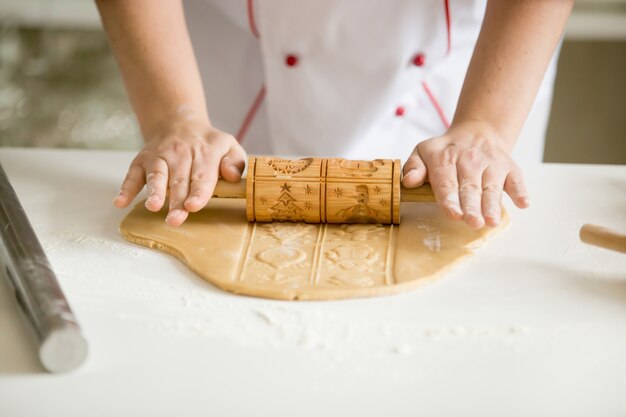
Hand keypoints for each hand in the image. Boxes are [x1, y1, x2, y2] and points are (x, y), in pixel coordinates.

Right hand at [113, 114, 245, 225]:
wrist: (178, 123)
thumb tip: (232, 176)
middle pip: (179, 181)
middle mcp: (180, 153)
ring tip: (152, 206)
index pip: (202, 175)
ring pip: (156, 175)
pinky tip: (120, 202)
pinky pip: (132, 174)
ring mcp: (159, 156)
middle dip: (176, 201)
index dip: (198, 192)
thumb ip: (235, 162)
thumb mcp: (229, 146)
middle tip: (175, 220)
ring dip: (153, 192)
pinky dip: (125, 188)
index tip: (193, 206)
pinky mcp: (142, 160)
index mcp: (205, 152)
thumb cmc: (208, 144)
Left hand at [402, 121, 528, 228]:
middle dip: (472, 206)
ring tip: (491, 221)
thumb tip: (409, 181)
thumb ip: (413, 167)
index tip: (453, 214)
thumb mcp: (423, 152)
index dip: (450, 199)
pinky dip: (520, 190)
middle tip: (473, 223)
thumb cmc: (446, 151)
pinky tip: (523, 203)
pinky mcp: (508, 166)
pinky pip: (516, 179)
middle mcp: (469, 159)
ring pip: (492, 186)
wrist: (476, 132)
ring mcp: (491, 163)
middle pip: (470, 187)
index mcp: (445, 158)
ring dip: (493, 204)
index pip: (446, 182)